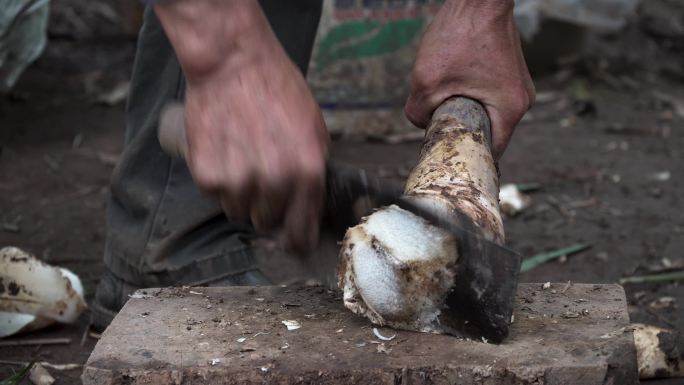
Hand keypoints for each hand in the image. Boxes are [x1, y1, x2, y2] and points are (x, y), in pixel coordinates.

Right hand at [155, 1, 327, 249]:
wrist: (233, 63)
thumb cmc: (276, 90)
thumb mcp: (314, 128)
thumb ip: (314, 169)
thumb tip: (312, 205)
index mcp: (307, 172)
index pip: (302, 231)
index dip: (296, 242)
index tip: (291, 245)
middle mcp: (275, 182)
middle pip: (267, 223)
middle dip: (266, 206)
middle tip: (261, 176)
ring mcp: (239, 181)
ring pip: (239, 212)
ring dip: (241, 194)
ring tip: (241, 158)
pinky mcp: (207, 175)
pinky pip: (215, 195)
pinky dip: (218, 180)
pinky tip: (224, 152)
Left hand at [405, 0, 534, 158]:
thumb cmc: (459, 35)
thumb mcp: (427, 80)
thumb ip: (418, 113)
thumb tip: (421, 124)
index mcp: (511, 109)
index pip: (491, 151)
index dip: (466, 156)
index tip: (445, 154)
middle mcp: (522, 100)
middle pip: (487, 133)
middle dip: (461, 131)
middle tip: (436, 128)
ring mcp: (518, 86)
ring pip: (485, 114)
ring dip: (463, 111)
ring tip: (442, 101)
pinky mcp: (509, 74)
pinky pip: (487, 97)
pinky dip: (469, 96)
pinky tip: (451, 83)